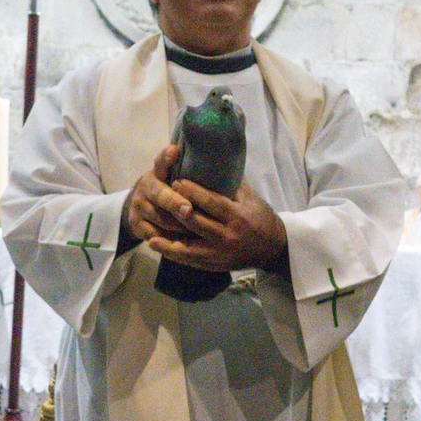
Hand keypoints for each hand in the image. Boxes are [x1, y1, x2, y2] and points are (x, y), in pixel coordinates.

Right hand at [123, 146, 192, 241]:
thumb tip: (214, 160)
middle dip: (175, 202)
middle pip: (160, 195)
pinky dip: (171, 239)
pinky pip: (157, 235)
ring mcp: (139, 207)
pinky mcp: (137, 225)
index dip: (166, 158)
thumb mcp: (173, 178)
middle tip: (187, 209)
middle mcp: (145, 188)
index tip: (174, 151)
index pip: (160, 162)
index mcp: (157, 173)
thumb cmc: (168, 190)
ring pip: (161, 219)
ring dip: (179, 225)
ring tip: (198, 228)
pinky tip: (186, 241)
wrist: (140, 208)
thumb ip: (185, 171)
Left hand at [149, 181, 287, 273]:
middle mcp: (228, 236)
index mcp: (238, 216)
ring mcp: (220, 253)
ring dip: (168, 238)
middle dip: (177, 209)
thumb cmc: (258, 216)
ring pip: (189, 246)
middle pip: (197, 223)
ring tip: (149, 230)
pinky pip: (189, 260)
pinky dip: (171, 253)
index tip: (176, 181)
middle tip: (160, 197)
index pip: (211, 202)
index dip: (192, 192)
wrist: (271, 247)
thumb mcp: (249, 197)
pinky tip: (155, 244)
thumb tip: (213, 156)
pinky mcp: (215, 265)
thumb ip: (231, 181)